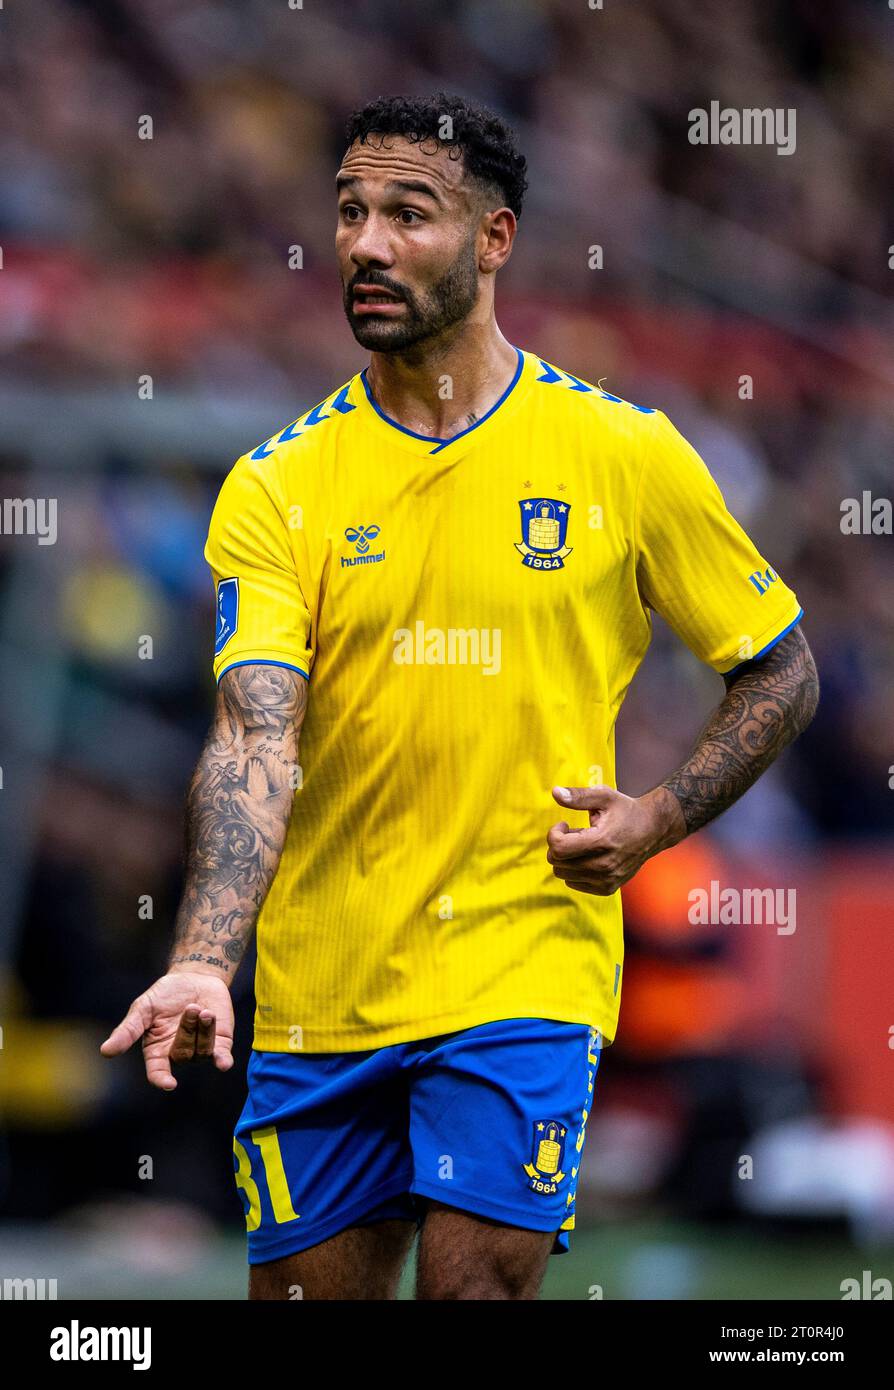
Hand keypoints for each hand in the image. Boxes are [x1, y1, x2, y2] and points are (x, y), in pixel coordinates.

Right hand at [100, 971, 234, 1090]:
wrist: (194, 977)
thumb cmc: (164, 995)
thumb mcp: (142, 1009)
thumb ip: (128, 1030)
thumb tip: (105, 1051)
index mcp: (157, 1050)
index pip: (158, 1072)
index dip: (162, 1079)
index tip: (168, 1083)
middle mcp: (178, 1053)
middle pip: (183, 1054)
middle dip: (187, 1030)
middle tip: (190, 1007)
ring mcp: (200, 1049)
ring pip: (203, 1052)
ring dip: (204, 1030)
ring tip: (203, 1009)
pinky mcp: (221, 1042)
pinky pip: (222, 1056)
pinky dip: (223, 1060)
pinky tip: (223, 1063)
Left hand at [546, 784, 684, 895]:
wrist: (653, 829)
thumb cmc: (626, 810)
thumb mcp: (604, 796)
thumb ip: (578, 796)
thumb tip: (555, 792)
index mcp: (601, 842)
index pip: (558, 848)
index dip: (554, 833)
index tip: (564, 824)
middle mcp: (604, 865)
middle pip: (557, 862)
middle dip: (558, 845)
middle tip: (573, 833)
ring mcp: (606, 879)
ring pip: (563, 874)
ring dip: (566, 858)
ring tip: (582, 844)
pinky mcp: (608, 888)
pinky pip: (575, 883)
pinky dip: (574, 871)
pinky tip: (587, 856)